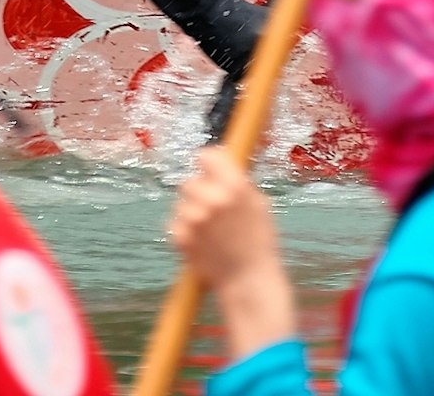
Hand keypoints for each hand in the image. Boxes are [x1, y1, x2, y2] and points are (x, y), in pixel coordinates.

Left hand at [170, 149, 297, 350]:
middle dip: (200, 191)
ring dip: (191, 210)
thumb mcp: (258, 203)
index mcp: (234, 185)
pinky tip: (200, 239)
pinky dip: (184, 228)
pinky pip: (174, 221)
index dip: (209, 163)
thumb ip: (238, 182)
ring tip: (207, 228)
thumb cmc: (259, 241)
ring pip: (181, 202)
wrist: (247, 279)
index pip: (208, 155)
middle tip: (211, 207)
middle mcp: (211, 198)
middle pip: (190, 180)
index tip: (210, 170)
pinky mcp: (180, 236)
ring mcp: (193, 218)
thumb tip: (221, 163)